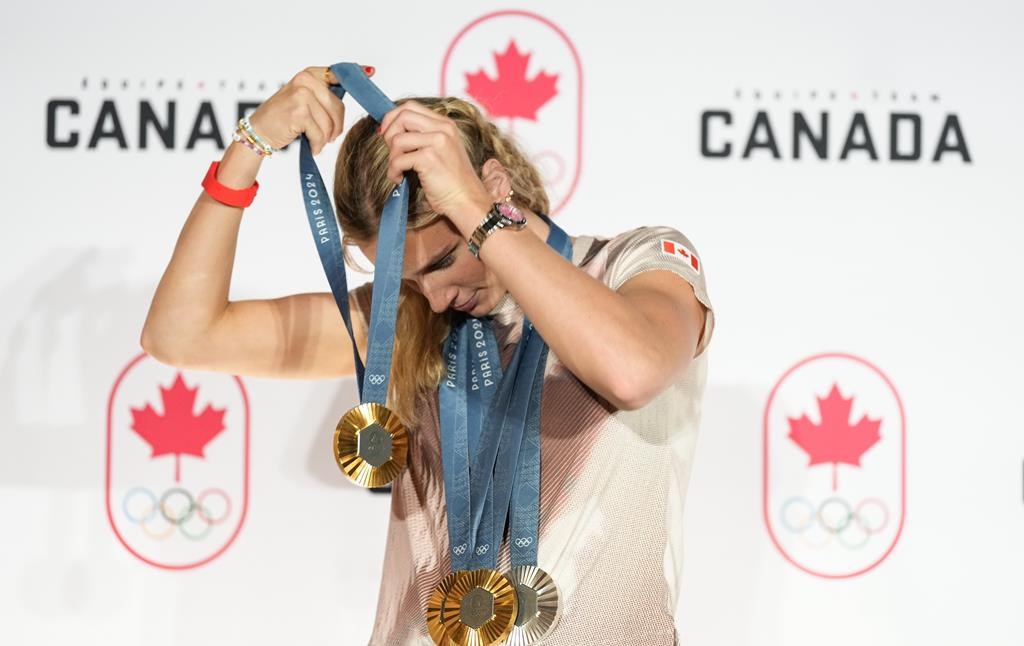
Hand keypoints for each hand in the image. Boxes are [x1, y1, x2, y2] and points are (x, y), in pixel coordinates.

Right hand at [247, 64, 374, 155]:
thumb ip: (324, 95)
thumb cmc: (284, 118)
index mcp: (309, 75)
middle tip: (326, 136)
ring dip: (325, 139)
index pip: (338, 73)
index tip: (371, 71)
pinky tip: (310, 145)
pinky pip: (320, 134)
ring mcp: (301, 95)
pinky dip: (317, 145)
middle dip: (335, 127)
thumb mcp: (304, 99)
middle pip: (338, 108)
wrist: (259, 131)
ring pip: (330, 124)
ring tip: (315, 140)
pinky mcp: (299, 112)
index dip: (356, 74)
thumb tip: (353, 88)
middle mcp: (305, 81)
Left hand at [378, 101, 491, 226]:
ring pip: (397, 138)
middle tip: (391, 152)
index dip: (393, 117)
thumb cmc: (453, 182)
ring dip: (391, 157)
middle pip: (402, 116)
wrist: (467, 201)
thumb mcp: (441, 151)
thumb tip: (391, 130)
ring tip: (398, 170)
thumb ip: (423, 137)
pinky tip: (400, 179)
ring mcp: (437, 142)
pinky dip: (393, 171)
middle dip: (389, 133)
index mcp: (445, 124)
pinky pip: (398, 159)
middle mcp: (443, 129)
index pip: (411, 106)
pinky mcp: (429, 158)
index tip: (386, 132)